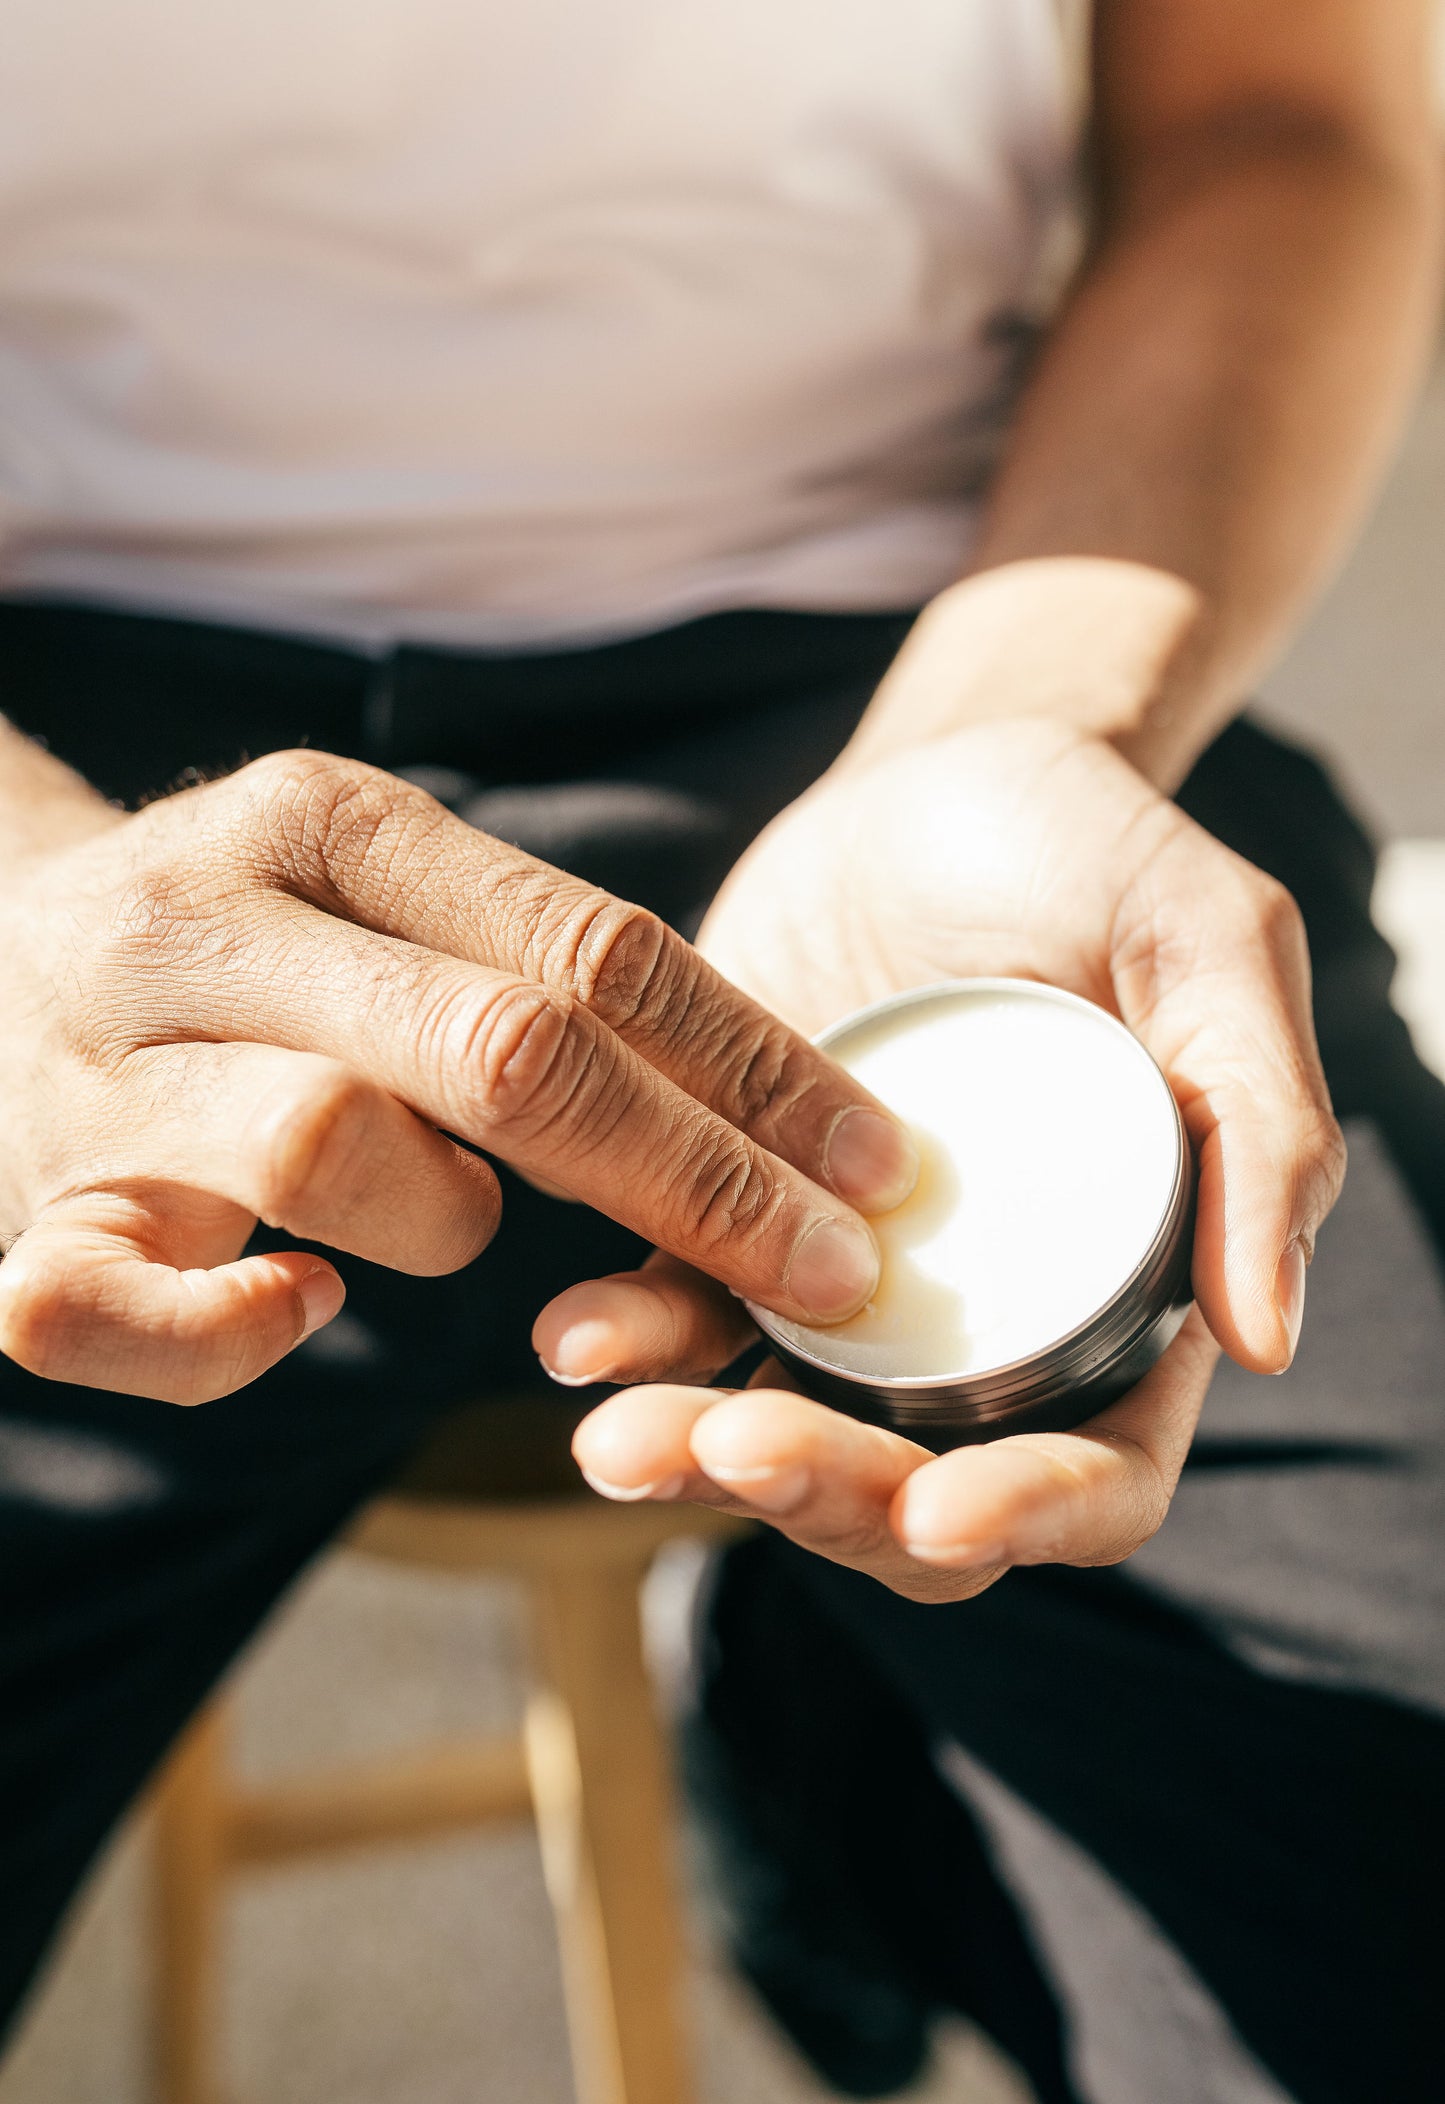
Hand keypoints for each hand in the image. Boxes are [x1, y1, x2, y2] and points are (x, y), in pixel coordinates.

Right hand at [0, 751, 916, 1401]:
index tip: (879, 1164)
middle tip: (825, 1275)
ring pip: (334, 1153)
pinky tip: (295, 1307)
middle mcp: (209, 924)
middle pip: (507, 1052)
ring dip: (439, 1220)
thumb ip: (521, 968)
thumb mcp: (365, 893)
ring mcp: (100, 1073)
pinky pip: (123, 1311)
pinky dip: (235, 1337)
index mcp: (323, 824)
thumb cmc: (231, 949)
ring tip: (439, 1216)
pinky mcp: (20, 1214)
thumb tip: (752, 1117)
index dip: (757, 1068)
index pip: (593, 947)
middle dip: (694, 1178)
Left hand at [539, 720, 1345, 1597]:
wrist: (940, 776)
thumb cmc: (1099, 855)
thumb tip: (1265, 1340)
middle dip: (829, 1496)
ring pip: (781, 1427)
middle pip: (916, 1488)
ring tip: (620, 1440)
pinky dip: (633, 1340)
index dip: (1029, 1514)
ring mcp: (848, 1279)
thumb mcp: (1210, 948)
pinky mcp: (731, 1209)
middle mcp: (983, 1321)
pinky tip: (576, 1330)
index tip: (940, 1512)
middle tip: (738, 1447)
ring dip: (701, 1454)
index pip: (1098, 1467)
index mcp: (1124, 1294)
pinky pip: (682, 1307)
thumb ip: (1260, 1121)